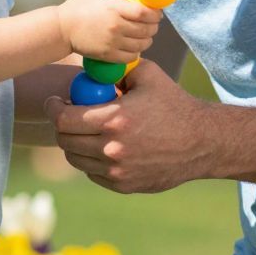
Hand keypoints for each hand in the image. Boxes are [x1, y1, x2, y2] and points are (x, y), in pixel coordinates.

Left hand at [44, 59, 208, 192]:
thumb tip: (90, 69)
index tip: (55, 102)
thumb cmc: (174, 105)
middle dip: (62, 126)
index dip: (54, 109)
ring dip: (75, 144)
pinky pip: (93, 173)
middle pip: (65, 141)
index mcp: (115, 119)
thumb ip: (116, 69)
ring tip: (86, 130)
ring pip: (76, 159)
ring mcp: (117, 170)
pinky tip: (104, 146)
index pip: (64, 119)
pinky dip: (92, 160)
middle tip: (68, 116)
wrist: (202, 142)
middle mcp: (112, 148)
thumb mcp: (148, 75)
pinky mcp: (123, 185)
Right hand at [58, 0, 160, 63]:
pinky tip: (134, 46)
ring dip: (147, 39)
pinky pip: (132, 56)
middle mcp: (117, 26)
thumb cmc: (76, 7)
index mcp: (114, 8)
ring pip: (142, 44)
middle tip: (152, 23)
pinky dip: (136, 51)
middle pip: (147, 29)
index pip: (145, 12)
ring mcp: (113, 42)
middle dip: (154, 26)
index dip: (156, 13)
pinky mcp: (109, 55)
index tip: (157, 12)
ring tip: (145, 35)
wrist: (61, 29)